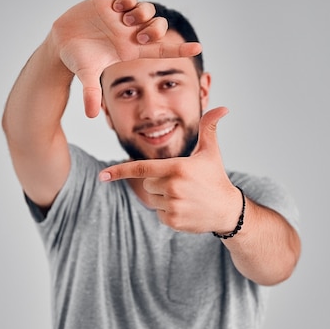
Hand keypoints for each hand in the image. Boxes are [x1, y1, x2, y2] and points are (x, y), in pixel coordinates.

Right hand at [49, 0, 201, 117]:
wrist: (62, 42)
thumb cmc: (78, 60)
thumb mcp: (86, 75)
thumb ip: (90, 93)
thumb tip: (91, 115)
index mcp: (131, 50)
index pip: (162, 49)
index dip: (180, 49)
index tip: (198, 49)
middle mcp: (131, 34)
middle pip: (158, 27)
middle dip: (155, 28)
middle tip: (138, 33)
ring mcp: (123, 18)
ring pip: (147, 10)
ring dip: (142, 13)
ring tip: (124, 19)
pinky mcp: (112, 4)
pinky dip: (128, 0)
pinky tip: (116, 7)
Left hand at [99, 107, 241, 233]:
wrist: (227, 210)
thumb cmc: (215, 177)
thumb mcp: (211, 152)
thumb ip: (209, 128)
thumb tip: (222, 107)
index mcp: (178, 168)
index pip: (142, 168)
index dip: (120, 171)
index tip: (102, 176)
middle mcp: (173, 187)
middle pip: (147, 183)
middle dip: (158, 181)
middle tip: (181, 183)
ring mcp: (172, 206)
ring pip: (151, 198)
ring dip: (163, 197)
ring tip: (184, 196)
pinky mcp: (173, 221)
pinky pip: (157, 213)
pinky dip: (167, 211)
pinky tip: (184, 208)